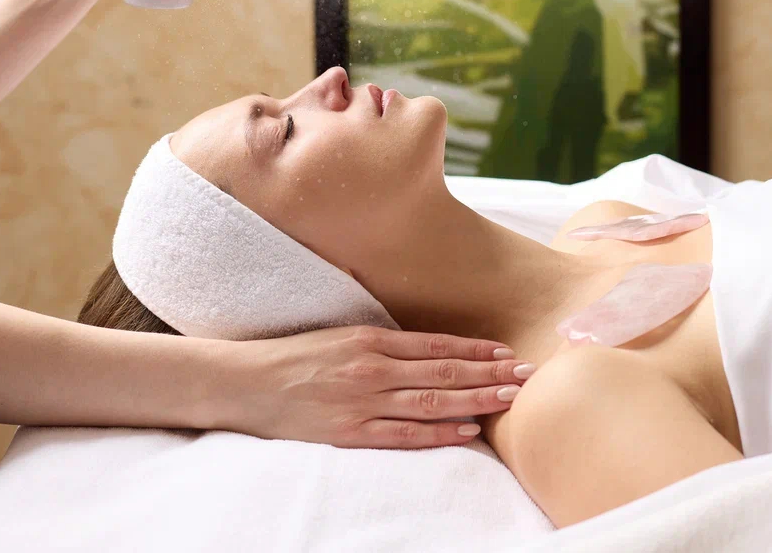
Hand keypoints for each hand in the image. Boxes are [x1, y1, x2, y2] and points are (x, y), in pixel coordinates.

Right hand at [224, 326, 534, 447]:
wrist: (245, 384)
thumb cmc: (294, 357)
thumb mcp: (342, 336)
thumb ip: (383, 344)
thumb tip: (430, 350)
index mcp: (370, 340)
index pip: (436, 345)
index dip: (475, 349)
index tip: (507, 351)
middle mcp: (372, 369)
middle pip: (443, 372)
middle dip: (489, 373)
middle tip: (526, 374)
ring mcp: (362, 403)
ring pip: (432, 402)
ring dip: (475, 400)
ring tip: (509, 398)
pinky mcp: (350, 433)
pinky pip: (403, 434)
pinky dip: (438, 432)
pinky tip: (467, 431)